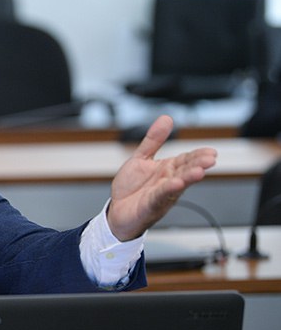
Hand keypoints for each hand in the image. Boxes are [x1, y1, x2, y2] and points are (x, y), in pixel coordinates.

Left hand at [107, 115, 216, 240]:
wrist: (117, 210)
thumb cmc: (131, 187)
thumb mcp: (141, 158)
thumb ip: (154, 140)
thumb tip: (166, 119)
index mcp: (167, 169)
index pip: (186, 160)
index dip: (198, 155)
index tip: (211, 152)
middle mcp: (168, 181)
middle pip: (185, 171)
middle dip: (198, 165)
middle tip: (210, 159)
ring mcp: (161, 194)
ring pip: (177, 184)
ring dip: (188, 178)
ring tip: (199, 172)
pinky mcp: (151, 204)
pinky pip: (161, 196)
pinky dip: (168, 190)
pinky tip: (176, 184)